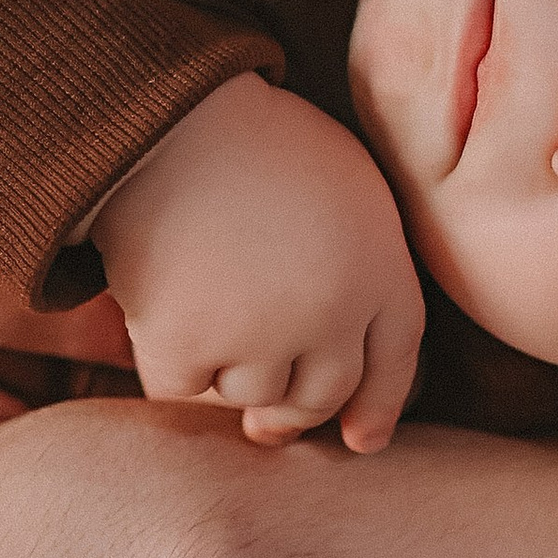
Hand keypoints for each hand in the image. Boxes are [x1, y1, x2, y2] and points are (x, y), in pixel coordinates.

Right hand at [95, 76, 424, 451]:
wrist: (166, 116)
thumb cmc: (253, 138)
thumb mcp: (344, 183)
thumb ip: (360, 260)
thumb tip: (347, 349)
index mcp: (380, 264)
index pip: (395, 358)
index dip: (381, 405)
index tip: (361, 440)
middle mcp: (332, 313)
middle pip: (322, 394)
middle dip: (296, 412)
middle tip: (269, 422)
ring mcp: (260, 337)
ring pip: (250, 397)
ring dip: (229, 374)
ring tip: (207, 311)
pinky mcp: (187, 347)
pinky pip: (180, 388)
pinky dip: (170, 364)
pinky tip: (162, 316)